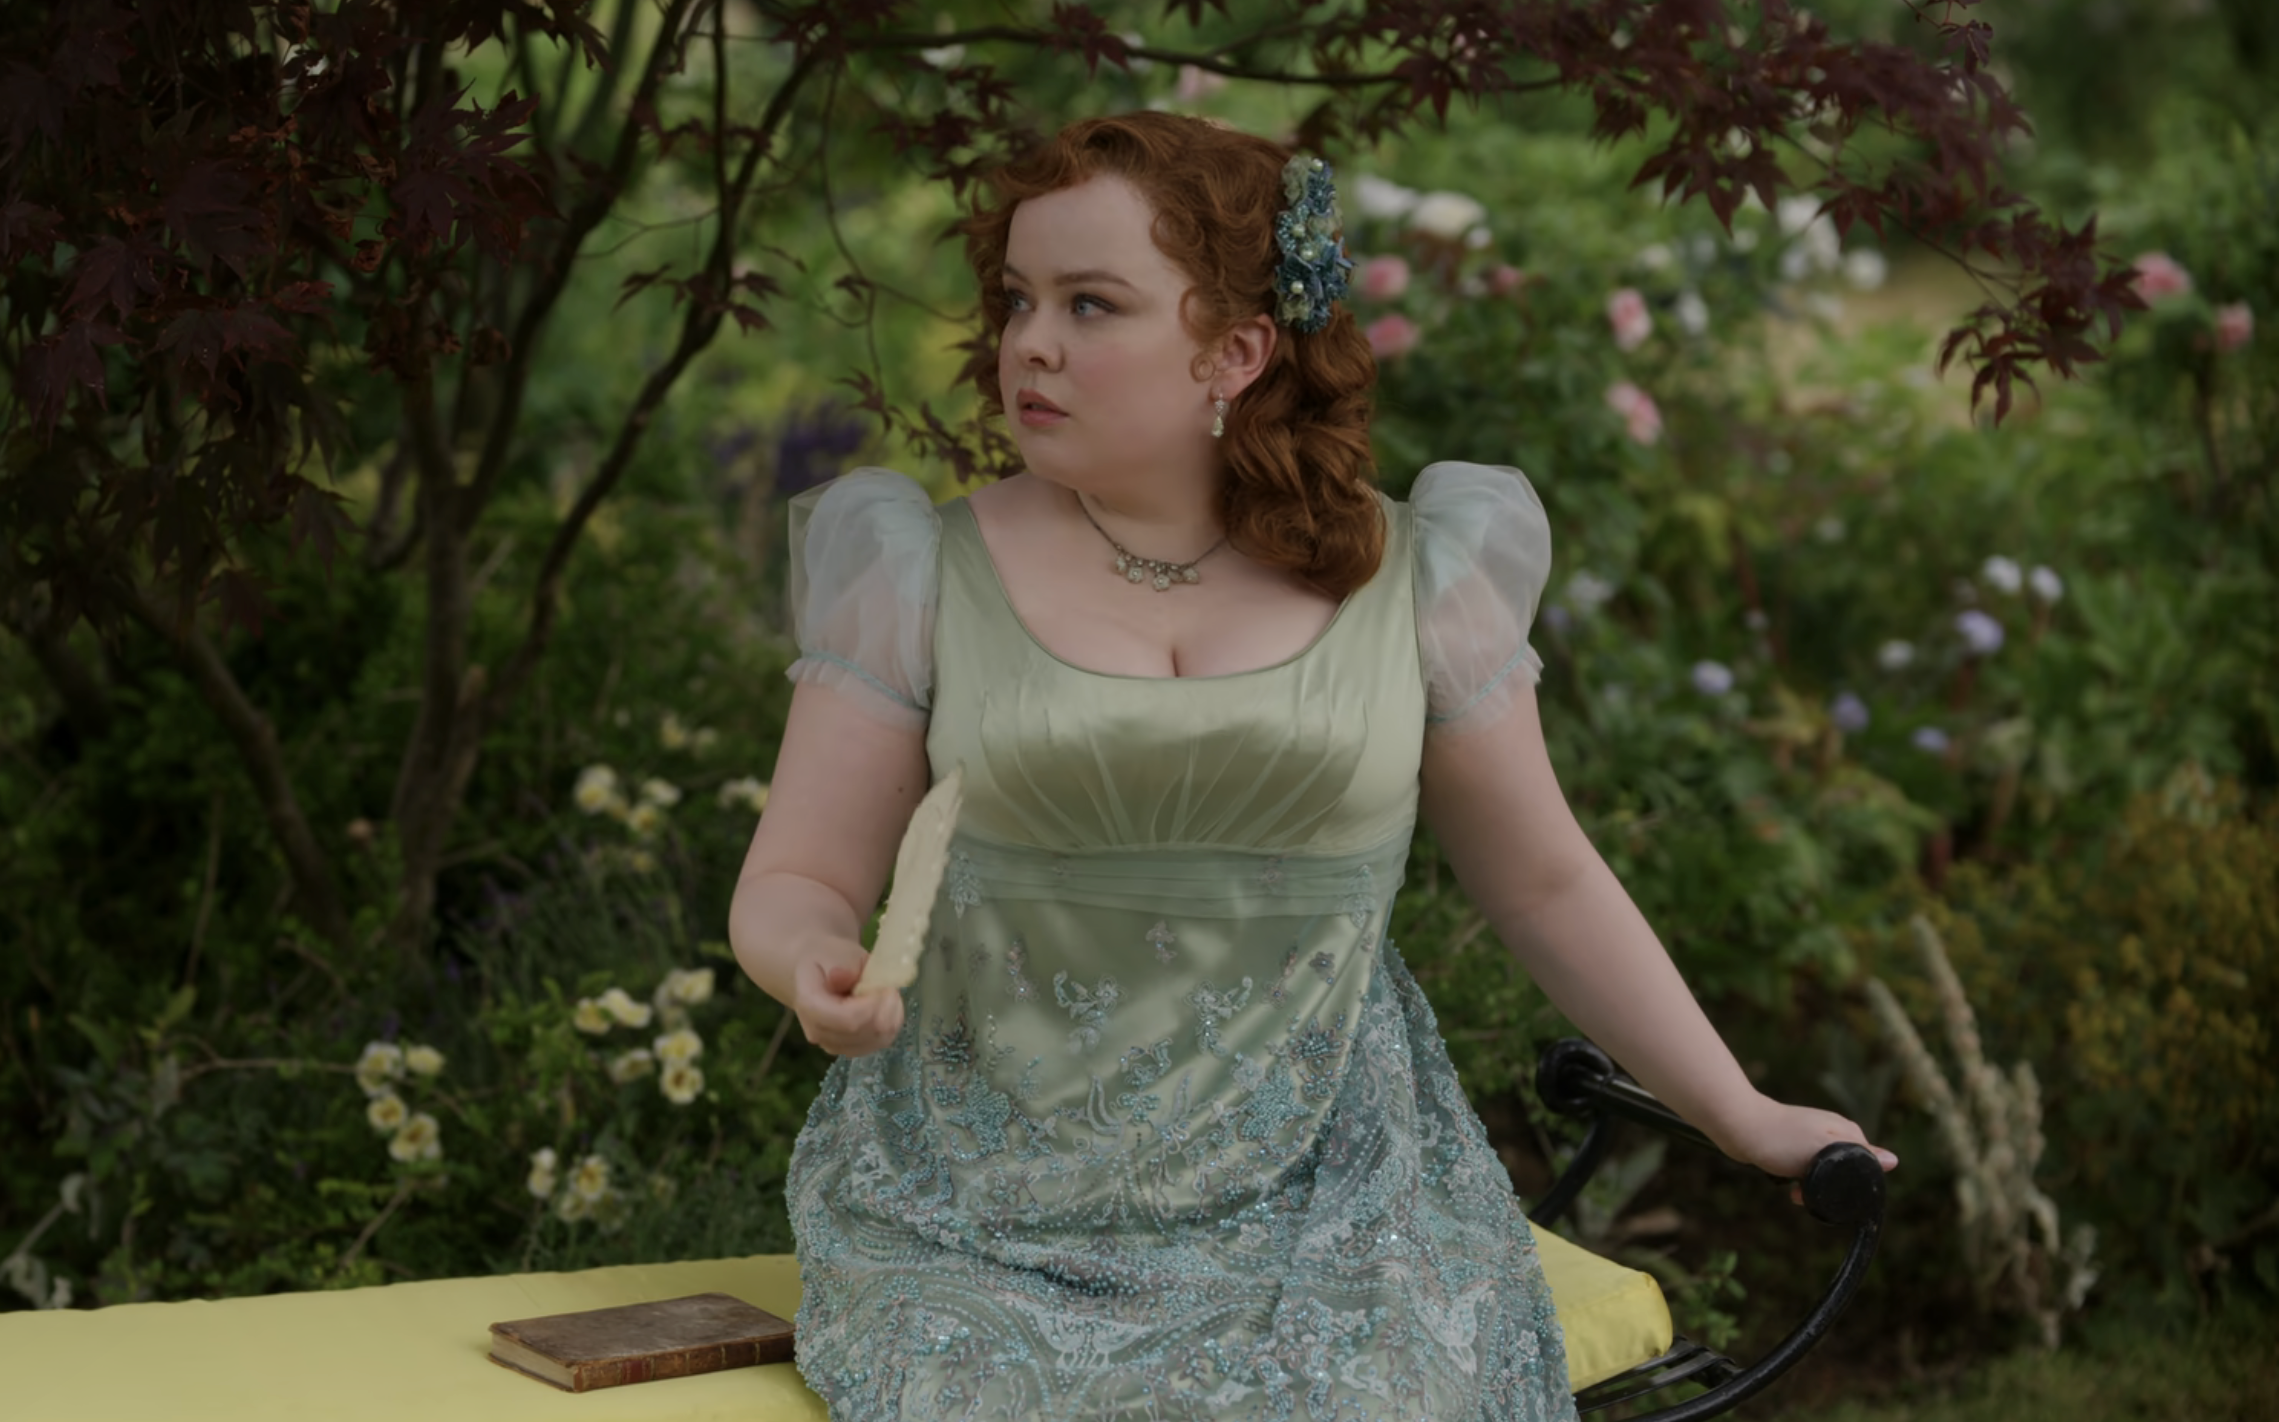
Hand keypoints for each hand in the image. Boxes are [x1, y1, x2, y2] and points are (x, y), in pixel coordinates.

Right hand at [791, 940, 905, 1056]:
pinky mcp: (850, 1050)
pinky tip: (886, 1007)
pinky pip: (880, 1043)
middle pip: (862, 1033)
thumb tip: (841, 977)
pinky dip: (891, 1025)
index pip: (846, 1019)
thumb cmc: (827, 959)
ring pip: (875, 1041)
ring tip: (886, 995)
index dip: (872, 1007)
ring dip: (891, 1017)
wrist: (817, 973)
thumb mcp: (836, 952)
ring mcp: (833, 1045)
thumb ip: (843, 964)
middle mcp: (817, 1032)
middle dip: (886, 1011)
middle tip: (890, 988)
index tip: (887, 988)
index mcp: (809, 1005)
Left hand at [1715, 1095, 1897, 1200]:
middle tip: (1806, 1193)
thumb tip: (1894, 1161)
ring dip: (1811, 1187)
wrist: (1738, 1126)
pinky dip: (1797, 1180)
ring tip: (1794, 1191)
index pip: (1867, 1163)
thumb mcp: (1822, 1149)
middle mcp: (1833, 1132)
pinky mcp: (1794, 1146)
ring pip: (1824, 1173)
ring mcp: (1812, 1138)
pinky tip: (1786, 1184)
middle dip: (1831, 1187)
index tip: (1836, 1195)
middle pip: (1845, 1170)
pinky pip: (1805, 1171)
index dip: (1856, 1183)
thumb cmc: (1781, 1138)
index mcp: (1846, 1130)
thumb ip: (1857, 1155)